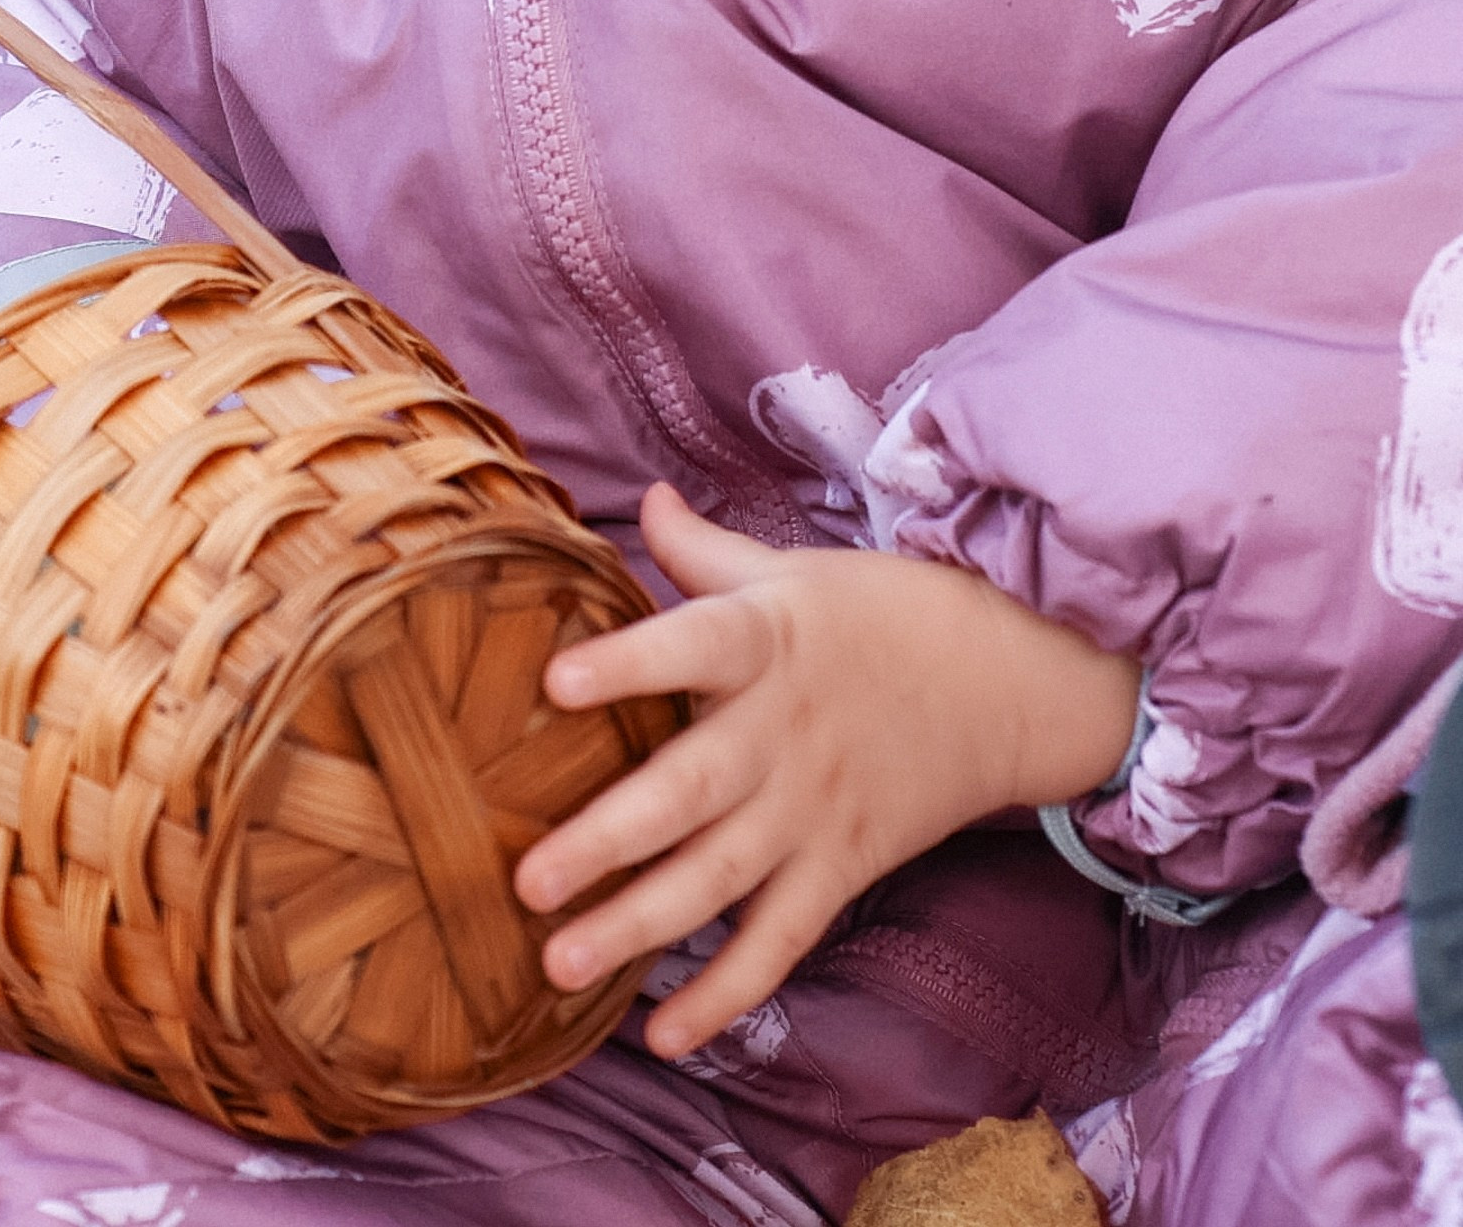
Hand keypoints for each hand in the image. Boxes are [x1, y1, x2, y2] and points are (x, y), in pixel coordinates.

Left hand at [511, 480, 1139, 1057]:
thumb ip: (704, 551)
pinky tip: (661, 1033)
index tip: (554, 682)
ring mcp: (811, 811)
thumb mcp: (792, 570)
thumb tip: (641, 496)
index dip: (626, 663)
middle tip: (526, 881)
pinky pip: (779, 942)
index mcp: (765, 642)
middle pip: (689, 789)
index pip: (692, 645)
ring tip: (559, 964)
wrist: (1004, 678)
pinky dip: (726, 993)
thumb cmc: (877, 615)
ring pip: (719, 879)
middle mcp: (782, 734)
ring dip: (638, 926)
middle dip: (606, 839)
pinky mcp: (840, 869)